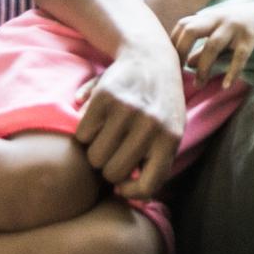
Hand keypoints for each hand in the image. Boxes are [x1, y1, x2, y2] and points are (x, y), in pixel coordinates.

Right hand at [73, 44, 186, 200]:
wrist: (151, 58)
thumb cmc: (160, 104)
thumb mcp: (171, 131)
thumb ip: (157, 163)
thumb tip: (126, 195)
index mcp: (170, 138)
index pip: (147, 188)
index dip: (130, 193)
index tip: (124, 185)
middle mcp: (151, 124)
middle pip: (112, 173)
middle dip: (108, 167)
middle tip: (114, 151)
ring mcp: (128, 110)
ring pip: (94, 156)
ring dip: (95, 150)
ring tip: (108, 135)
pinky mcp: (105, 97)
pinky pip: (82, 134)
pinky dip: (85, 132)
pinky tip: (99, 120)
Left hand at [171, 0, 253, 88]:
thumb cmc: (244, 27)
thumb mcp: (222, 35)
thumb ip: (204, 48)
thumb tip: (186, 63)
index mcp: (209, 17)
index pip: (183, 26)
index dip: (172, 43)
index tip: (169, 63)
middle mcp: (219, 18)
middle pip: (191, 30)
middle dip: (180, 51)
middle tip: (176, 72)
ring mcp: (235, 26)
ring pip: (212, 45)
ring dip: (203, 67)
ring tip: (199, 85)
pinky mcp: (251, 35)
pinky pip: (239, 55)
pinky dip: (231, 71)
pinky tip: (225, 85)